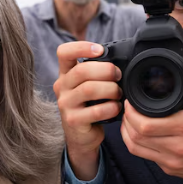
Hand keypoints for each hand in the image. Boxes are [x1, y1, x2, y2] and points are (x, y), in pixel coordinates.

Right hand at [54, 42, 122, 180]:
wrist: (81, 136)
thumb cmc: (89, 106)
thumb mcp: (87, 86)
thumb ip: (96, 72)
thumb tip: (120, 61)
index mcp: (65, 74)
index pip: (64, 52)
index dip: (82, 47)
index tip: (101, 50)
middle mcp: (61, 87)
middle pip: (82, 70)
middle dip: (106, 70)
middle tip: (118, 76)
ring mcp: (65, 104)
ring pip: (89, 89)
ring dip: (110, 89)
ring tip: (118, 93)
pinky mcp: (73, 120)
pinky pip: (96, 110)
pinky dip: (111, 108)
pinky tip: (116, 108)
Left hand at [119, 60, 182, 178]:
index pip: (146, 125)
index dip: (131, 113)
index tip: (130, 102)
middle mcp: (176, 145)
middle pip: (137, 136)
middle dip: (126, 120)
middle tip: (127, 109)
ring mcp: (171, 159)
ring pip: (136, 147)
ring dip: (127, 133)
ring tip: (129, 120)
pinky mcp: (168, 167)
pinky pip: (143, 156)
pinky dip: (135, 144)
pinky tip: (136, 134)